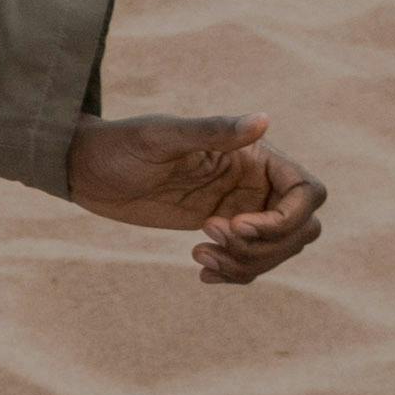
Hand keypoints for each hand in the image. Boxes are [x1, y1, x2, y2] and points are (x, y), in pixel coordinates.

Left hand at [70, 114, 325, 282]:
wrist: (86, 169)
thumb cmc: (121, 144)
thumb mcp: (161, 137)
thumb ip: (212, 131)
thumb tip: (263, 120)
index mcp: (253, 155)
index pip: (308, 192)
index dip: (287, 218)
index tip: (237, 225)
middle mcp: (255, 182)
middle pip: (300, 229)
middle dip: (266, 245)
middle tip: (210, 236)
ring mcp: (240, 208)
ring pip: (277, 251)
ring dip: (247, 263)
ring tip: (199, 255)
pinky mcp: (220, 229)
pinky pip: (248, 261)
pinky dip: (234, 274)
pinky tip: (201, 272)